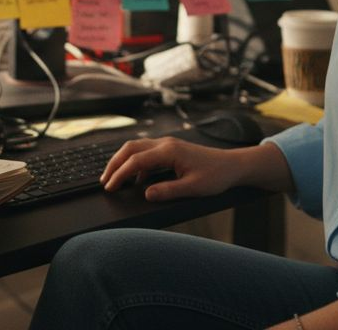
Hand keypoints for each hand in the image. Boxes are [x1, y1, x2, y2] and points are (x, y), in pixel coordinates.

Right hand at [99, 136, 247, 201]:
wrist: (232, 165)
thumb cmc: (216, 175)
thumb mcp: (193, 188)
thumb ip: (168, 191)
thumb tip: (146, 194)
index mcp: (169, 151)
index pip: (136, 161)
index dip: (120, 174)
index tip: (110, 187)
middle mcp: (165, 144)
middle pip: (130, 149)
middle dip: (114, 164)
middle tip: (104, 180)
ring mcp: (167, 144)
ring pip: (136, 148)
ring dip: (123, 161)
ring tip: (114, 178)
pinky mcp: (170, 149)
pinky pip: (146, 152)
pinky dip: (135, 163)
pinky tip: (136, 179)